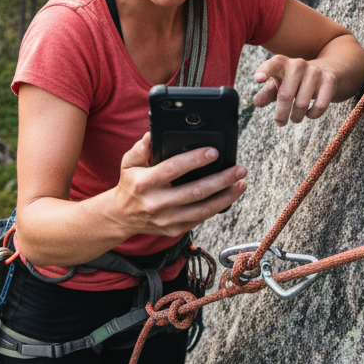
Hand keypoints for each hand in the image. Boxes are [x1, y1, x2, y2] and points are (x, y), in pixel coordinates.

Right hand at [112, 132, 247, 237]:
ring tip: (241, 184)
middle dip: (221, 180)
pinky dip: (217, 208)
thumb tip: (152, 134)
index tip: (214, 152)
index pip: (173, 169)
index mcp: (145, 183)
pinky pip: (200, 219)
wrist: (121, 217)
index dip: (195, 160)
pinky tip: (228, 196)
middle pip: (195, 192)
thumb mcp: (128, 163)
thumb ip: (140, 148)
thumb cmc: (130, 185)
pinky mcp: (174, 229)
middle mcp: (157, 203)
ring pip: (203, 210)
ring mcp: (167, 219)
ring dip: (226, 197)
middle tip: (239, 169)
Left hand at [253, 54, 337, 125]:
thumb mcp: (278, 84)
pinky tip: (309, 113)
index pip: (272, 65)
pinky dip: (312, 115)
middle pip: (285, 95)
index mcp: (281, 63)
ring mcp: (315, 71)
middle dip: (281, 114)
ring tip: (295, 117)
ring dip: (296, 116)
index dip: (265, 71)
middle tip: (280, 122)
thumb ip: (266, 93)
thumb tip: (257, 103)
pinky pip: (319, 106)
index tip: (258, 79)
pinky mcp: (329, 81)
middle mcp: (298, 64)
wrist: (326, 70)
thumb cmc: (293, 80)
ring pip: (302, 104)